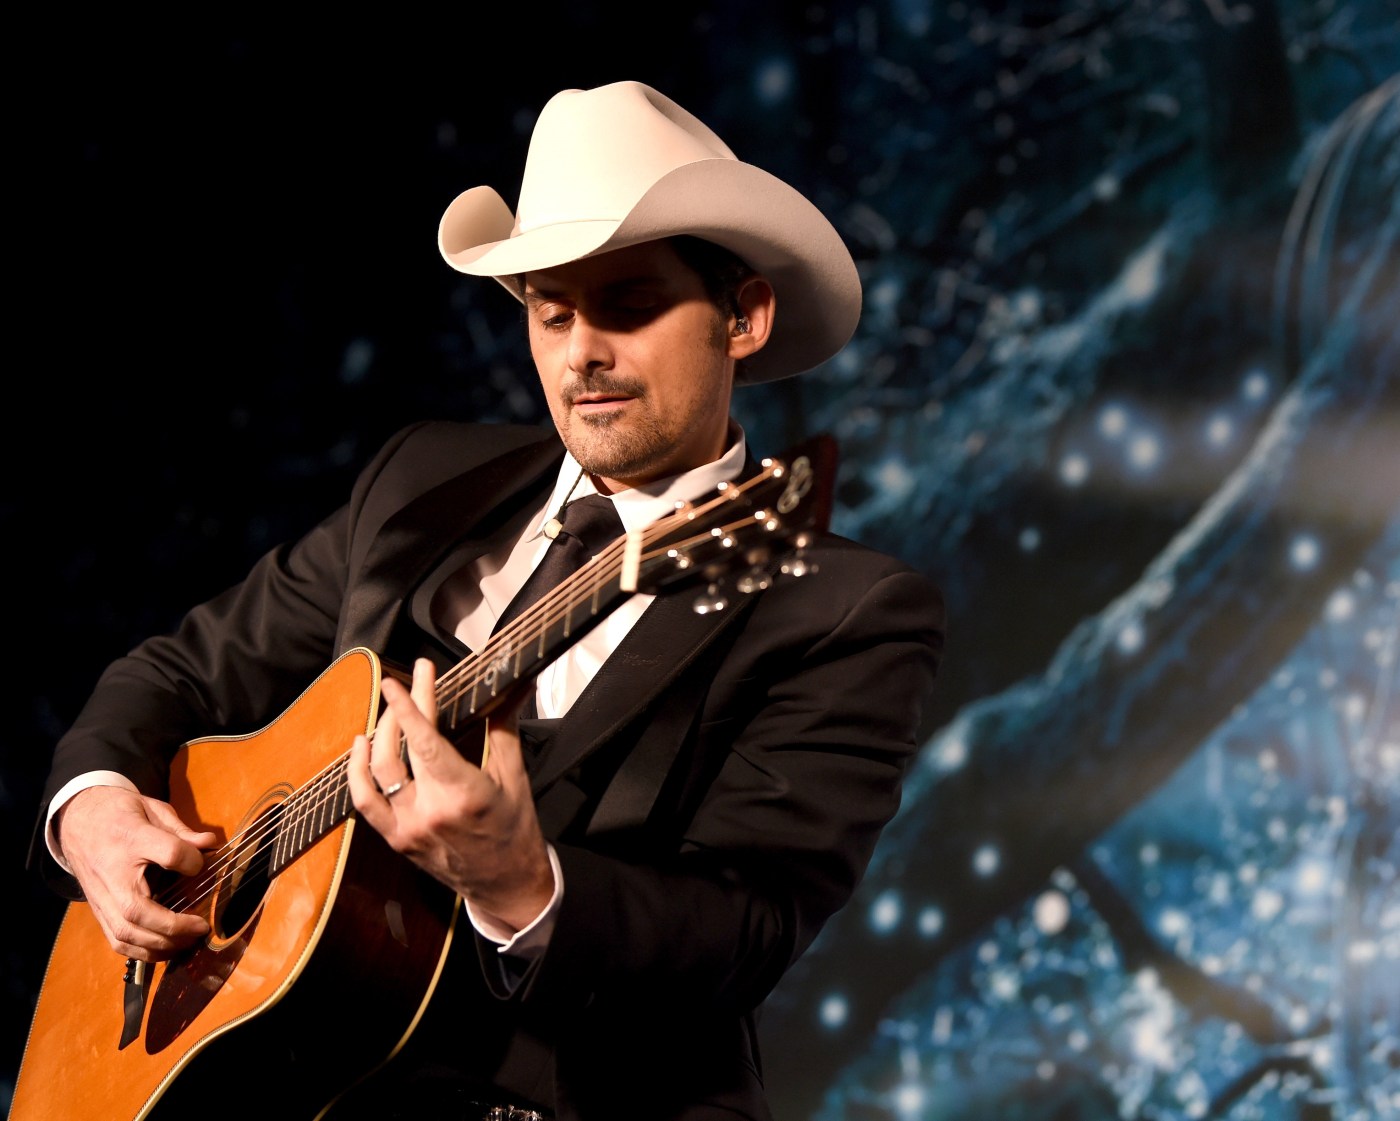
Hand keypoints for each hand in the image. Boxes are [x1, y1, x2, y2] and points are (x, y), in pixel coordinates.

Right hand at [55, 786, 215, 960]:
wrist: (78, 820)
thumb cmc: (121, 814)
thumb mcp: (153, 809)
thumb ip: (181, 831)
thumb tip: (210, 844)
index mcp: (131, 838)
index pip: (167, 853)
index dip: (190, 860)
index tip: (203, 864)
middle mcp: (112, 873)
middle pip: (138, 911)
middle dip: (173, 926)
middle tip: (202, 926)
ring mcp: (102, 897)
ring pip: (125, 933)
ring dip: (159, 945)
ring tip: (188, 941)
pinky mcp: (99, 911)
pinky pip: (116, 940)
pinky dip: (142, 952)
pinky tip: (166, 949)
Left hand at [347, 658, 554, 933]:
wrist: (506, 885)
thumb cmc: (515, 829)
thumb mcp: (515, 778)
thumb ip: (505, 728)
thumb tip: (513, 687)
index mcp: (464, 794)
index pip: (426, 741)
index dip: (409, 706)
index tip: (399, 679)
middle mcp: (430, 812)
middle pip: (400, 750)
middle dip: (401, 709)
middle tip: (410, 681)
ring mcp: (409, 828)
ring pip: (377, 773)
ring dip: (378, 736)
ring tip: (389, 712)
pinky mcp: (397, 839)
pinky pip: (366, 802)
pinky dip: (358, 772)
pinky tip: (361, 747)